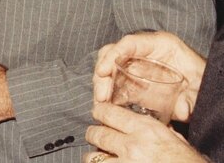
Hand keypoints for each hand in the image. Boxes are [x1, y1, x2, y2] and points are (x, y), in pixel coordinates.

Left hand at [84, 101, 204, 162]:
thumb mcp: (176, 141)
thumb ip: (157, 131)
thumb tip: (141, 125)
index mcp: (147, 129)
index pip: (109, 112)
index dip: (100, 112)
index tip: (97, 113)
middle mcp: (133, 145)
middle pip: (97, 133)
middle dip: (93, 134)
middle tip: (95, 135)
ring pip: (93, 156)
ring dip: (94, 156)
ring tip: (99, 157)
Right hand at [93, 31, 204, 122]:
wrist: (205, 87)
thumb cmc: (202, 80)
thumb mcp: (199, 85)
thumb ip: (191, 97)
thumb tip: (181, 110)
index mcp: (160, 44)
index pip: (130, 43)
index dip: (113, 55)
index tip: (102, 72)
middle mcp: (143, 52)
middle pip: (113, 55)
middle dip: (102, 75)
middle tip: (102, 96)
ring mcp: (136, 65)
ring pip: (110, 69)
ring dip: (102, 85)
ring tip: (102, 103)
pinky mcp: (134, 79)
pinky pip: (115, 82)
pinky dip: (108, 93)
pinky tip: (107, 105)